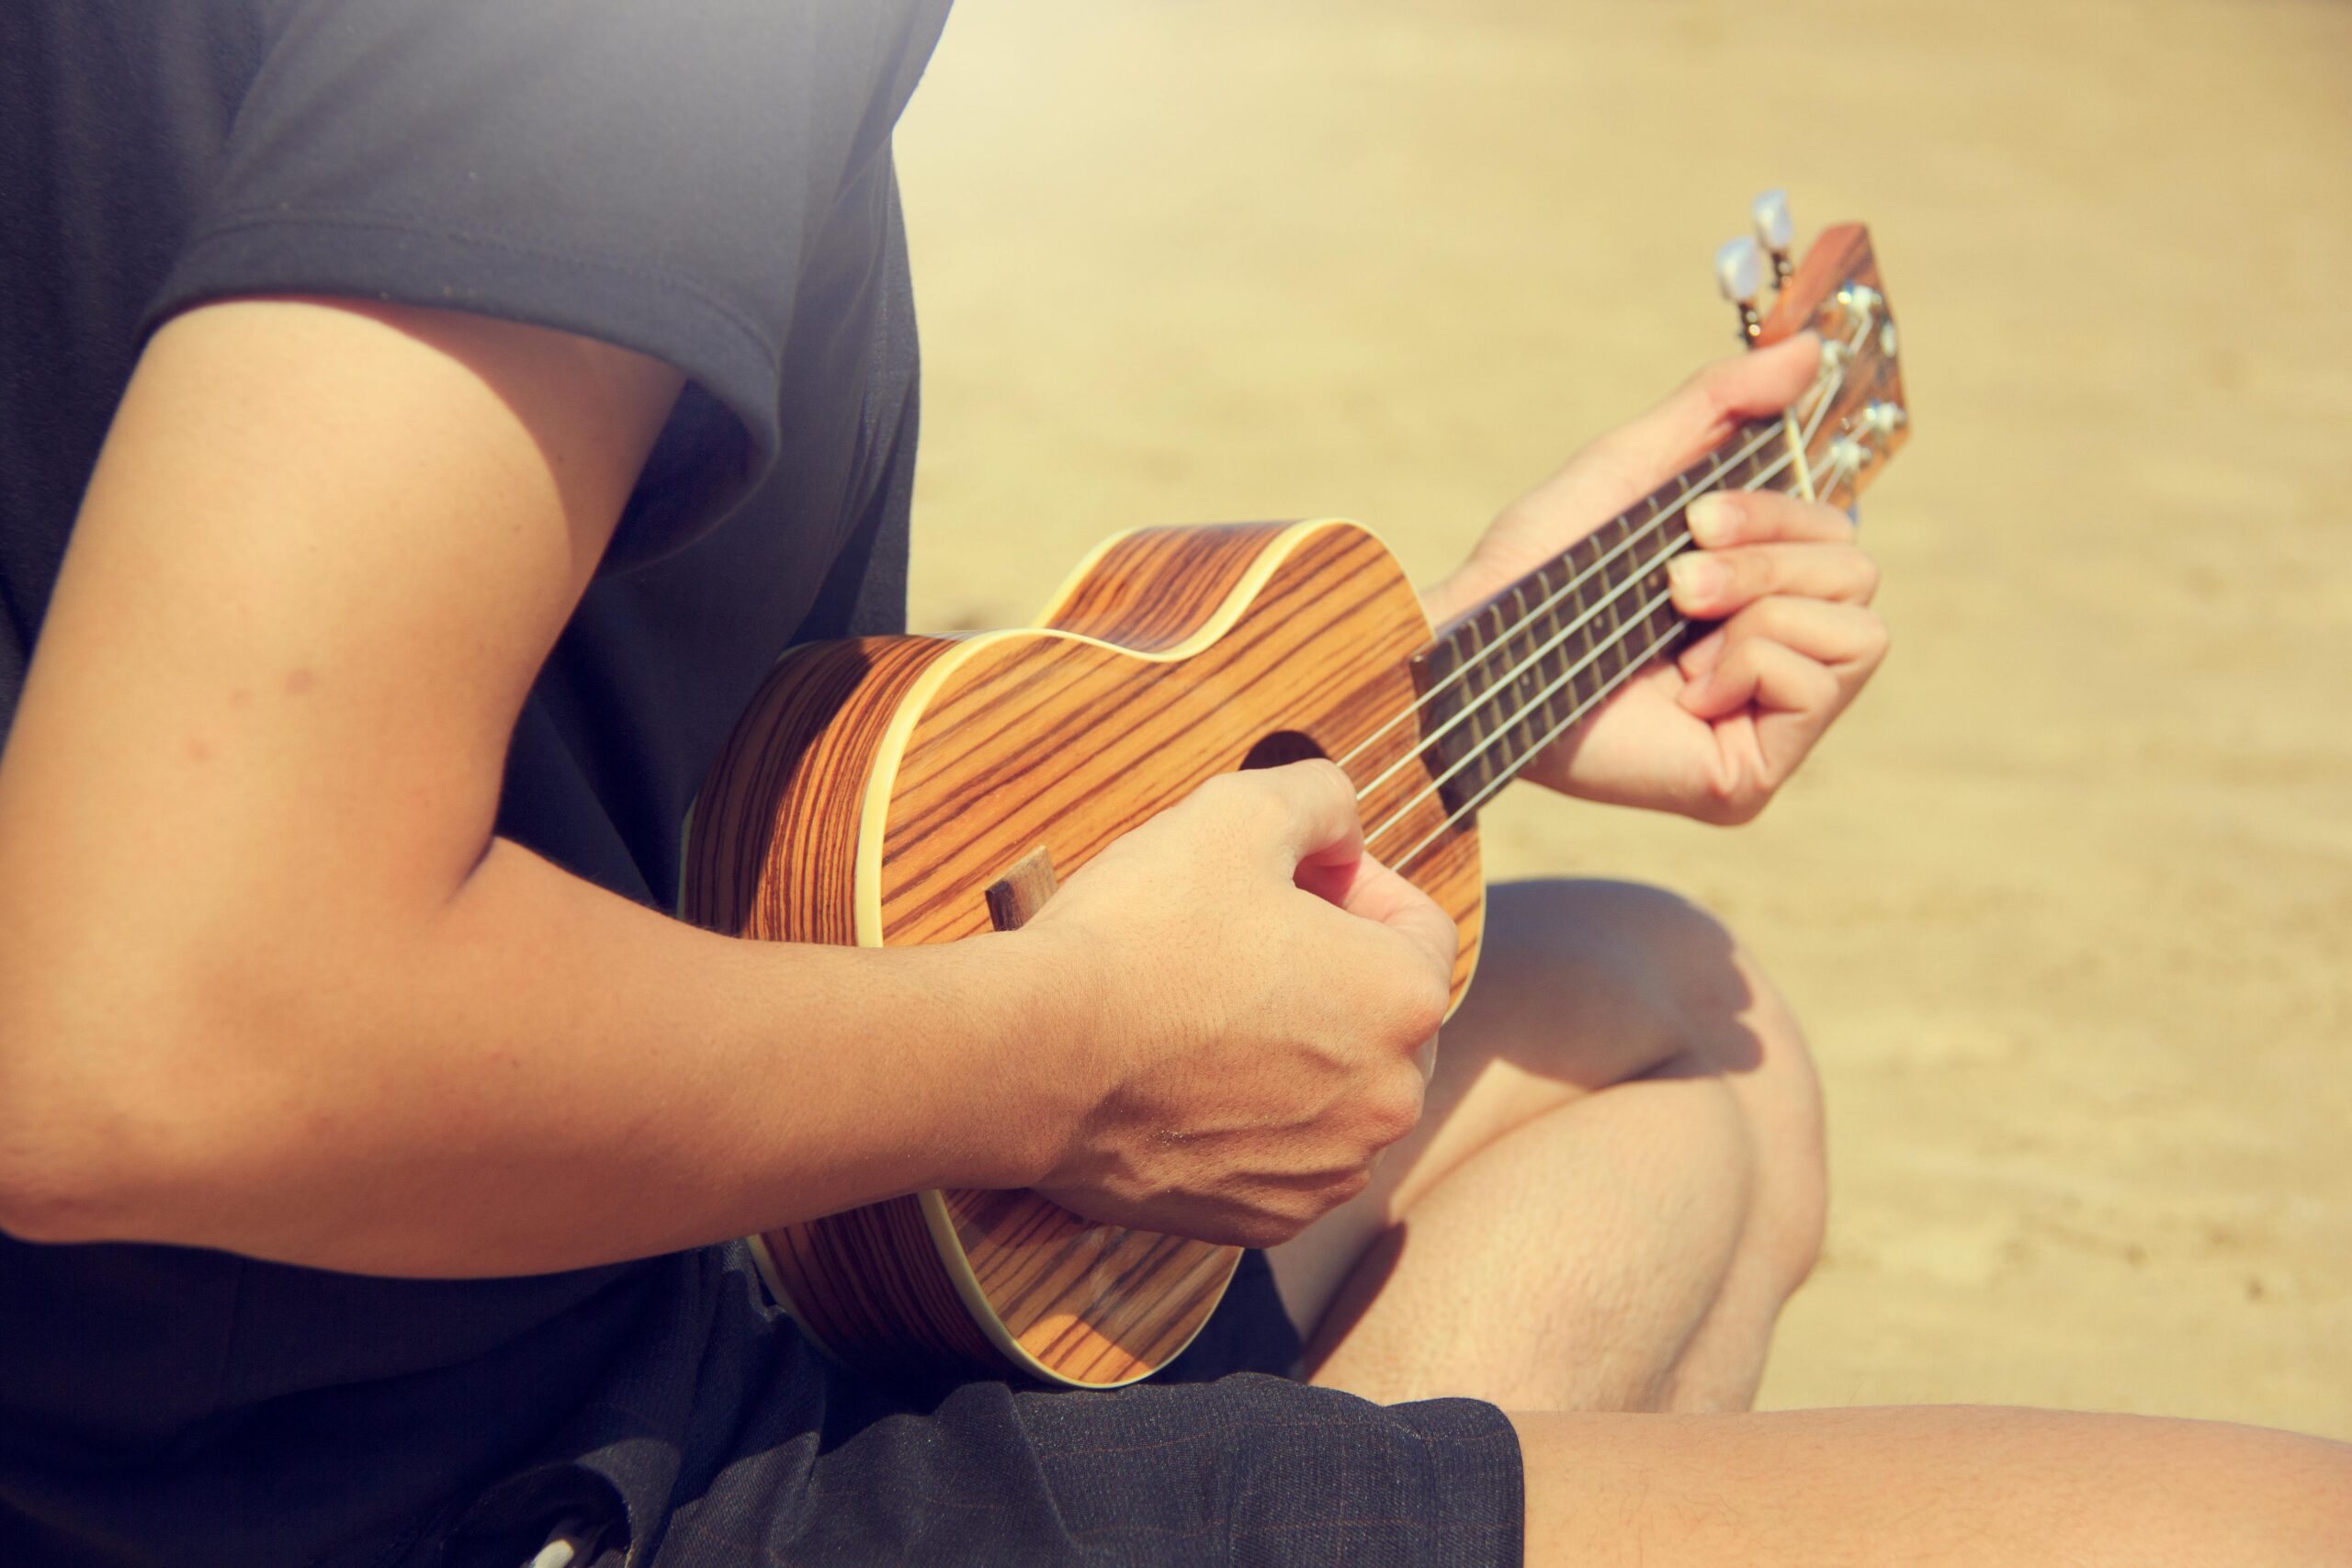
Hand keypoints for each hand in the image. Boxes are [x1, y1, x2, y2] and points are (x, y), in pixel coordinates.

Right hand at [1017, 761, 1456, 1246]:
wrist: (1032, 1060)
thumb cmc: (1138, 934)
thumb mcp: (1237, 811)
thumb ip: (1321, 797)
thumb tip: (1343, 825)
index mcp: (1404, 1000)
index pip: (1419, 927)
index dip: (1355, 885)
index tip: (1292, 879)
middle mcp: (1390, 1101)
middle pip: (1384, 1015)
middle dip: (1332, 970)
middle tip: (1245, 938)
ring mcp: (1328, 1171)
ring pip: (1337, 1090)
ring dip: (1296, 1048)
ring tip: (1209, 1008)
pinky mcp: (1264, 1221)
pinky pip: (1284, 1156)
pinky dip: (1253, 1119)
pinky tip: (1189, 1078)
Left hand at [1427, 335, 1889, 823]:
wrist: (1476, 651)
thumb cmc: (1537, 570)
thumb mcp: (1632, 467)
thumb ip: (1718, 406)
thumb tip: (1808, 347)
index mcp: (1751, 591)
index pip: (1837, 533)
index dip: (1779, 513)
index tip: (1695, 520)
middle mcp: (1769, 656)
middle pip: (1858, 571)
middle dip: (1765, 560)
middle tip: (1676, 583)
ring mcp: (1766, 722)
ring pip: (1859, 629)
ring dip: (1759, 607)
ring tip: (1679, 629)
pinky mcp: (1751, 776)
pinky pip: (1821, 686)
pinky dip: (1751, 666)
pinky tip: (1686, 693)